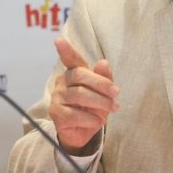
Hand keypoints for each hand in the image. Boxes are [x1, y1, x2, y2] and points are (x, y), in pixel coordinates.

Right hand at [49, 37, 118, 154]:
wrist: (85, 131)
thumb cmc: (95, 106)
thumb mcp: (105, 92)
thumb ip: (105, 77)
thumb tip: (103, 62)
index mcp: (75, 72)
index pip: (71, 60)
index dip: (66, 51)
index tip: (59, 41)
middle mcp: (63, 82)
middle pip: (80, 76)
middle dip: (101, 84)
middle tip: (116, 93)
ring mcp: (57, 97)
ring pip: (78, 95)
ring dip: (100, 102)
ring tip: (113, 107)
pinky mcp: (56, 114)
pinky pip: (74, 114)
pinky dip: (90, 118)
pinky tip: (96, 120)